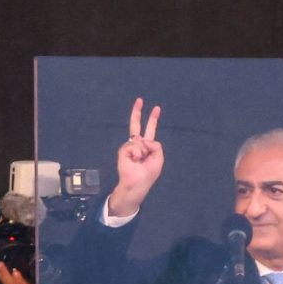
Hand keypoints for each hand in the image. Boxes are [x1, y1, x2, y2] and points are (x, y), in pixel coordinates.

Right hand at [109, 97, 164, 218]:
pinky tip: (135, 160)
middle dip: (138, 112)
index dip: (153, 119)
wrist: (137, 183)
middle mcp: (138, 144)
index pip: (150, 130)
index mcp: (147, 146)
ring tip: (140, 161)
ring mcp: (130, 146)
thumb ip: (156, 146)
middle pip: (137, 125)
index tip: (157, 108)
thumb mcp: (159, 159)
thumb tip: (145, 140)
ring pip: (141, 140)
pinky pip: (134, 146)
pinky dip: (137, 153)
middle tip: (140, 100)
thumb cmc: (148, 174)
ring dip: (143, 152)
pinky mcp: (124, 150)